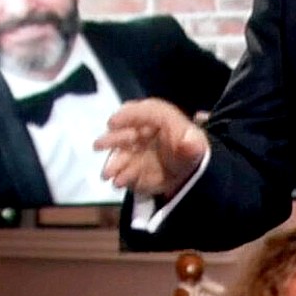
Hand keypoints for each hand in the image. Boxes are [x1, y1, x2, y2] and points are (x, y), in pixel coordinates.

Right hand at [95, 98, 209, 198]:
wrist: (186, 174)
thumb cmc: (189, 152)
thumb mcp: (197, 147)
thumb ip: (192, 144)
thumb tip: (189, 143)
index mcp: (158, 118)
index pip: (144, 112)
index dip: (128, 115)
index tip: (112, 122)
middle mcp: (140, 131)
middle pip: (124, 131)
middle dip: (111, 139)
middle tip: (98, 146)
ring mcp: (133, 150)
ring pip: (120, 153)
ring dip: (112, 162)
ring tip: (107, 174)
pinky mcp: (130, 167)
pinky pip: (124, 171)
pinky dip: (120, 176)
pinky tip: (119, 183)